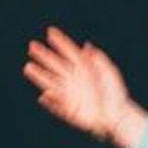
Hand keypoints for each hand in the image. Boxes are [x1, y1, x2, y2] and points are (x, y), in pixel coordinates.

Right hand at [24, 26, 145, 147]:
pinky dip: (51, 102)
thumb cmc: (115, 93)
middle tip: (32, 46)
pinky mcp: (70, 110)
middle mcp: (74, 80)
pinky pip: (57, 106)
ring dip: (40, 76)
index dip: (61, 42)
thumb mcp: (110, 73)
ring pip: (51, 83)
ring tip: (28, 67)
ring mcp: (70, 94)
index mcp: (84, 69)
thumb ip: (99, 60)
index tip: (51, 31)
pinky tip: (43, 96)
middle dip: (44, 56)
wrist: (118, 116)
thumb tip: (86, 47)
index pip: (70, 53)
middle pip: (56, 66)